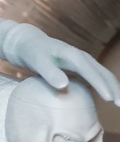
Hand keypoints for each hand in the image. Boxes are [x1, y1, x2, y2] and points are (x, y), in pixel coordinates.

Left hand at [2, 24, 119, 103]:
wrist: (30, 43)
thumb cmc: (33, 52)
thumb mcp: (37, 61)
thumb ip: (49, 72)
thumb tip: (64, 85)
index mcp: (71, 53)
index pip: (88, 69)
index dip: (99, 83)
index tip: (109, 98)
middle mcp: (80, 56)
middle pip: (101, 72)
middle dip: (114, 87)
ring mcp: (83, 61)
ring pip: (103, 74)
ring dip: (114, 88)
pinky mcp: (82, 67)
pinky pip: (98, 77)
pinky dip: (107, 86)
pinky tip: (112, 98)